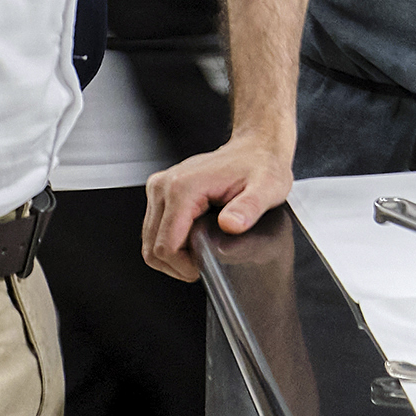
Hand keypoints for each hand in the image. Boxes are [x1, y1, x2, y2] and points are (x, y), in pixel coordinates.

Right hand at [143, 131, 292, 282]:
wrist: (256, 146)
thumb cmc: (260, 166)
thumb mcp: (266, 189)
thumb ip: (248, 208)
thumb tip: (230, 224)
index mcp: (183, 187)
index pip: (166, 246)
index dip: (184, 266)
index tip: (204, 268)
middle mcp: (164, 185)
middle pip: (152, 247)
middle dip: (176, 264)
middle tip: (202, 264)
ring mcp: (159, 187)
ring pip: (149, 240)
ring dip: (171, 255)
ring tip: (198, 252)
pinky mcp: (160, 191)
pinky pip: (154, 229)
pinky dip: (169, 242)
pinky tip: (191, 240)